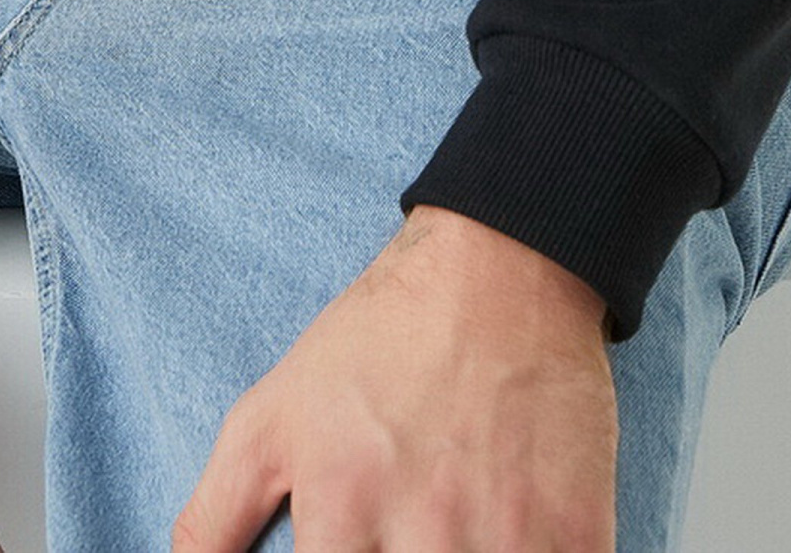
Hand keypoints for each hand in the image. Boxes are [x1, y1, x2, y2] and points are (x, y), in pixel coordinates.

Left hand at [172, 204, 618, 551]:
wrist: (504, 264)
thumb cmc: (379, 341)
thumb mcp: (272, 413)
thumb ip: (214, 516)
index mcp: (343, 508)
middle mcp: (424, 531)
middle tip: (400, 547)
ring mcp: (507, 536)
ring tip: (448, 545)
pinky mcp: (576, 534)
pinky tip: (507, 544)